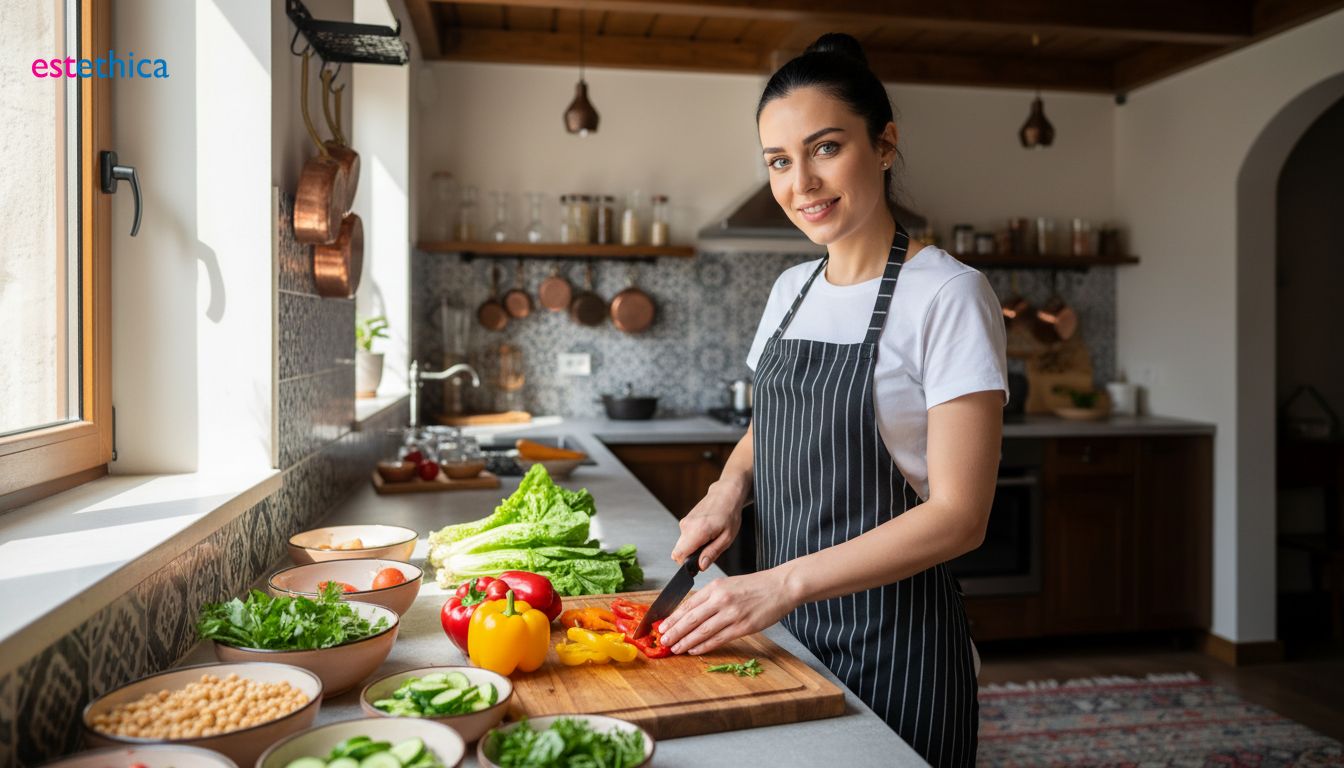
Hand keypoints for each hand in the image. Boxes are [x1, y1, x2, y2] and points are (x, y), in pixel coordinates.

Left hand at [657, 569, 794, 655]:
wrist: (780, 586)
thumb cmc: (755, 586)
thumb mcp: (728, 584)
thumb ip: (710, 597)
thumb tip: (690, 613)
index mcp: (715, 587)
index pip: (688, 604)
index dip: (673, 618)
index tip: (662, 626)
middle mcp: (721, 599)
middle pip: (691, 619)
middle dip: (675, 632)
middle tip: (663, 641)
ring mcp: (732, 613)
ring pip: (702, 631)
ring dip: (686, 641)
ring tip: (675, 648)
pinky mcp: (743, 626)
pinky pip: (719, 638)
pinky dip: (704, 646)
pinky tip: (694, 650)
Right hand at [670, 478, 747, 571]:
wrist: (725, 494)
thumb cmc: (729, 513)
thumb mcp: (727, 538)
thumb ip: (712, 553)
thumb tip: (701, 566)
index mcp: (697, 531)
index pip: (678, 555)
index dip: (687, 563)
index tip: (699, 562)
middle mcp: (687, 526)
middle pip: (679, 552)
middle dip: (692, 556)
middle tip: (709, 547)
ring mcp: (684, 522)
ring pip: (683, 545)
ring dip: (695, 547)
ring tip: (710, 537)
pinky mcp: (685, 521)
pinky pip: (686, 538)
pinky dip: (695, 539)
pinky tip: (707, 532)